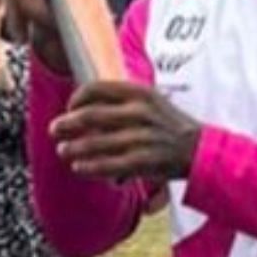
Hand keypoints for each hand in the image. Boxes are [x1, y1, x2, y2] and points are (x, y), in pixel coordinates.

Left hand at [50, 80, 201, 180]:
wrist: (202, 149)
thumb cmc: (169, 125)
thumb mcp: (151, 101)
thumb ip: (122, 100)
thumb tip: (84, 106)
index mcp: (140, 93)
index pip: (96, 89)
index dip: (77, 98)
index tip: (69, 108)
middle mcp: (140, 112)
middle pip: (90, 116)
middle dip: (67, 124)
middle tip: (55, 130)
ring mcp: (142, 137)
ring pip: (96, 142)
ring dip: (74, 148)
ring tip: (63, 150)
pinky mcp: (145, 160)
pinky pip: (109, 165)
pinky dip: (90, 167)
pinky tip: (79, 167)